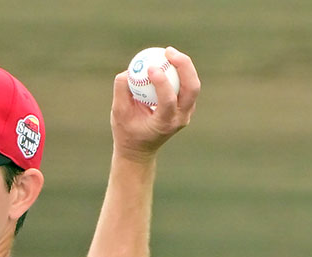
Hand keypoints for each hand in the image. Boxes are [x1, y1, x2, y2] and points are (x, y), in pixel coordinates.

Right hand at [111, 46, 199, 161]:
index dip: (162, 82)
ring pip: (193, 85)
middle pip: (192, 88)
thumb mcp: (118, 113)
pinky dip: (179, 71)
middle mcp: (180, 119)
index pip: (168, 101)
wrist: (139, 149)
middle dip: (183, 66)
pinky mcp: (186, 106)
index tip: (151, 67)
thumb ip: (121, 91)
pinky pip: (187, 84)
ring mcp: (186, 113)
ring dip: (184, 65)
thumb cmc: (126, 131)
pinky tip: (167, 60)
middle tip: (168, 52)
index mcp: (164, 124)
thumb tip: (129, 70)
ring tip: (168, 52)